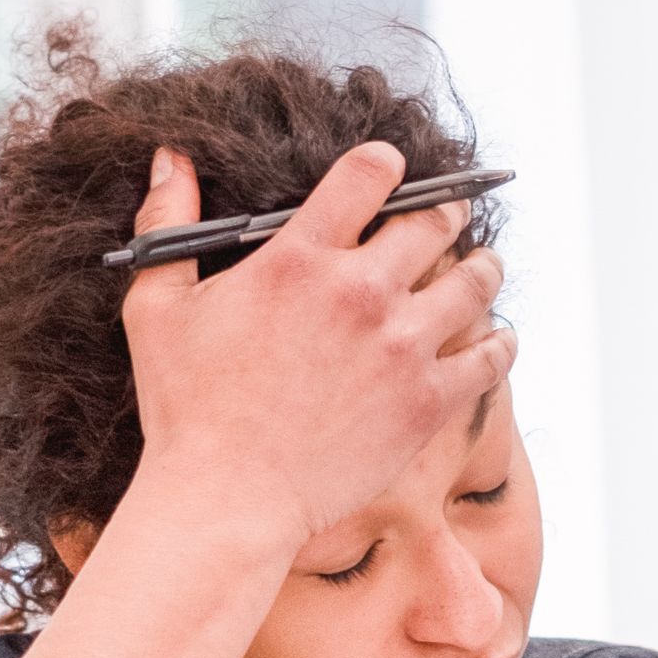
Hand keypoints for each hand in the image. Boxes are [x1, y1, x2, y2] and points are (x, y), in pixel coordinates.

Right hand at [119, 143, 513, 550]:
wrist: (227, 499)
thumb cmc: (186, 409)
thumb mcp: (156, 305)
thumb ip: (167, 222)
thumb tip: (168, 158)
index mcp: (299, 257)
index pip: (368, 173)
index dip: (386, 164)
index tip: (392, 171)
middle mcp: (360, 291)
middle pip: (432, 222)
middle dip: (444, 212)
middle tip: (448, 217)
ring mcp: (401, 346)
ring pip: (473, 281)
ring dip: (483, 267)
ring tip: (484, 266)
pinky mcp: (426, 401)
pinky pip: (490, 358)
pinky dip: (500, 342)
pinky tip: (499, 338)